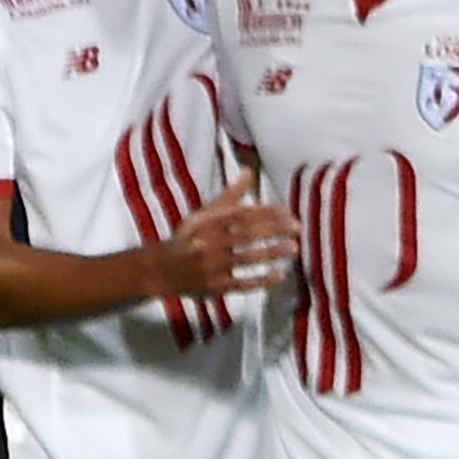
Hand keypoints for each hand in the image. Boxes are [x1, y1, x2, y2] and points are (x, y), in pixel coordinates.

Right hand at [150, 167, 298, 296]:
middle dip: (274, 230)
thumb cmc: (189, 238)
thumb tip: (251, 171)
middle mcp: (209, 244)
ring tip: (294, 247)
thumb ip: (231, 195)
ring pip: (247, 258)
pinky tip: (281, 275)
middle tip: (297, 227)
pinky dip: (262, 280)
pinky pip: (242, 284)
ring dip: (272, 253)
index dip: (266, 212)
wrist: (160, 269)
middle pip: (247, 235)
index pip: (241, 215)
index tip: (287, 210)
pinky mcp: (216, 286)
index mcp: (207, 224)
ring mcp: (213, 266)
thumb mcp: (204, 214)